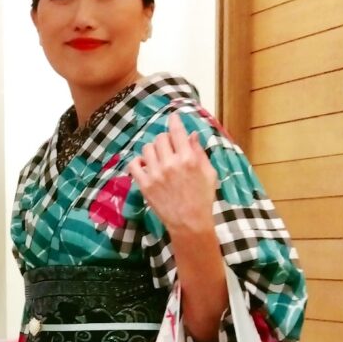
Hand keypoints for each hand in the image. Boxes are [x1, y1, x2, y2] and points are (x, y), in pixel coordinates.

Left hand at [127, 113, 217, 233]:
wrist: (189, 223)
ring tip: (157, 158)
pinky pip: (133, 165)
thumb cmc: (203, 199)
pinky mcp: (144, 185)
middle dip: (165, 139)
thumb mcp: (209, 173)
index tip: (172, 117)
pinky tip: (144, 166)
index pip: (177, 131)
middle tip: (168, 147)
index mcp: (188, 159)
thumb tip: (191, 134)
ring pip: (147, 148)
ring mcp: (155, 174)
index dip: (174, 121)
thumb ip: (199, 152)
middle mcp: (170, 163)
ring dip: (152, 150)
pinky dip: (137, 162)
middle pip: (160, 138)